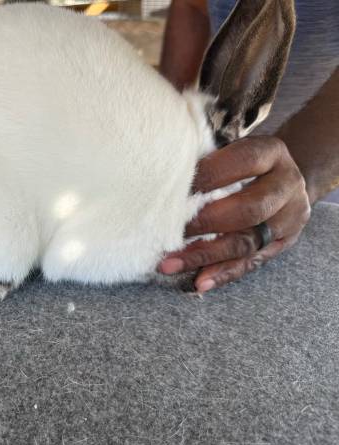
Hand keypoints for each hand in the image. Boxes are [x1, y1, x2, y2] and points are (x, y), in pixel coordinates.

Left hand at [158, 136, 310, 292]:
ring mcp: (288, 218)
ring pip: (246, 242)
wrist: (286, 179)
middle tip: (170, 231)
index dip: (210, 175)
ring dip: (205, 255)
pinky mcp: (280, 244)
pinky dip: (222, 273)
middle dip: (205, 222)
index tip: (176, 189)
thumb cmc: (243, 163)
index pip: (244, 161)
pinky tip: (200, 281)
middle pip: (249, 209)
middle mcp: (286, 186)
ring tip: (171, 263)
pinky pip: (250, 263)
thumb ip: (209, 161)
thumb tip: (166, 178)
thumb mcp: (233, 151)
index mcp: (272, 154)